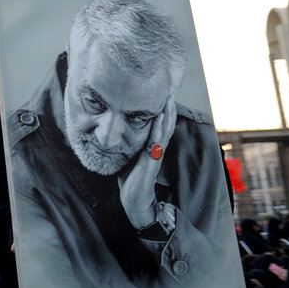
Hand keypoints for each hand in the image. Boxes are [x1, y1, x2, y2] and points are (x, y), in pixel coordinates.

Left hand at [118, 93, 175, 228]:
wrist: (133, 200)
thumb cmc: (131, 178)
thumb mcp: (129, 155)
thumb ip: (129, 143)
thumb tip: (117, 128)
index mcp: (151, 145)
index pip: (160, 123)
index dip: (162, 108)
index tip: (163, 91)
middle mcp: (156, 147)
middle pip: (166, 123)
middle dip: (168, 106)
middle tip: (170, 87)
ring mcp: (156, 154)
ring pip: (164, 130)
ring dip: (167, 113)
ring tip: (169, 97)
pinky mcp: (152, 161)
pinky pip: (157, 142)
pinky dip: (159, 129)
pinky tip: (161, 117)